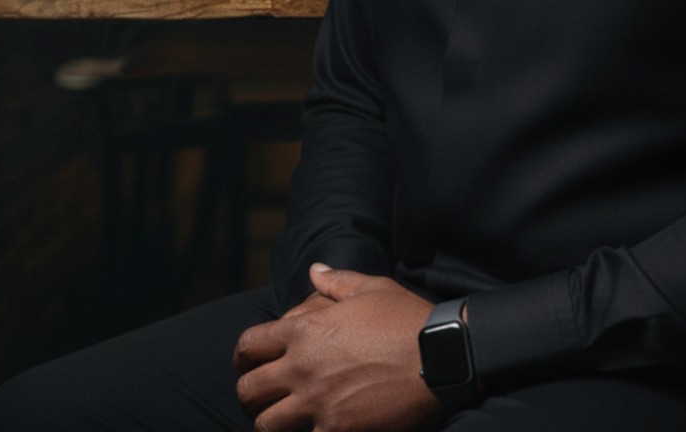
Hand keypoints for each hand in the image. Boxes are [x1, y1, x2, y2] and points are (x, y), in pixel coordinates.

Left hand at [230, 263, 444, 431]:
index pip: (248, 345)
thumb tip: (316, 269)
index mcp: (304, 329)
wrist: (442, 355)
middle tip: (262, 400)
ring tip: (283, 423)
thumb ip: (337, 280)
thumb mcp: (372, 288)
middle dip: (250, 396)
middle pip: (248, 390)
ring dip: (271, 423)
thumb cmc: (407, 318)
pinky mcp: (338, 429)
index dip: (243, 358)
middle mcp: (302, 366)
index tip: (249, 365)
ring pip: (266, 424)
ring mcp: (317, 401)